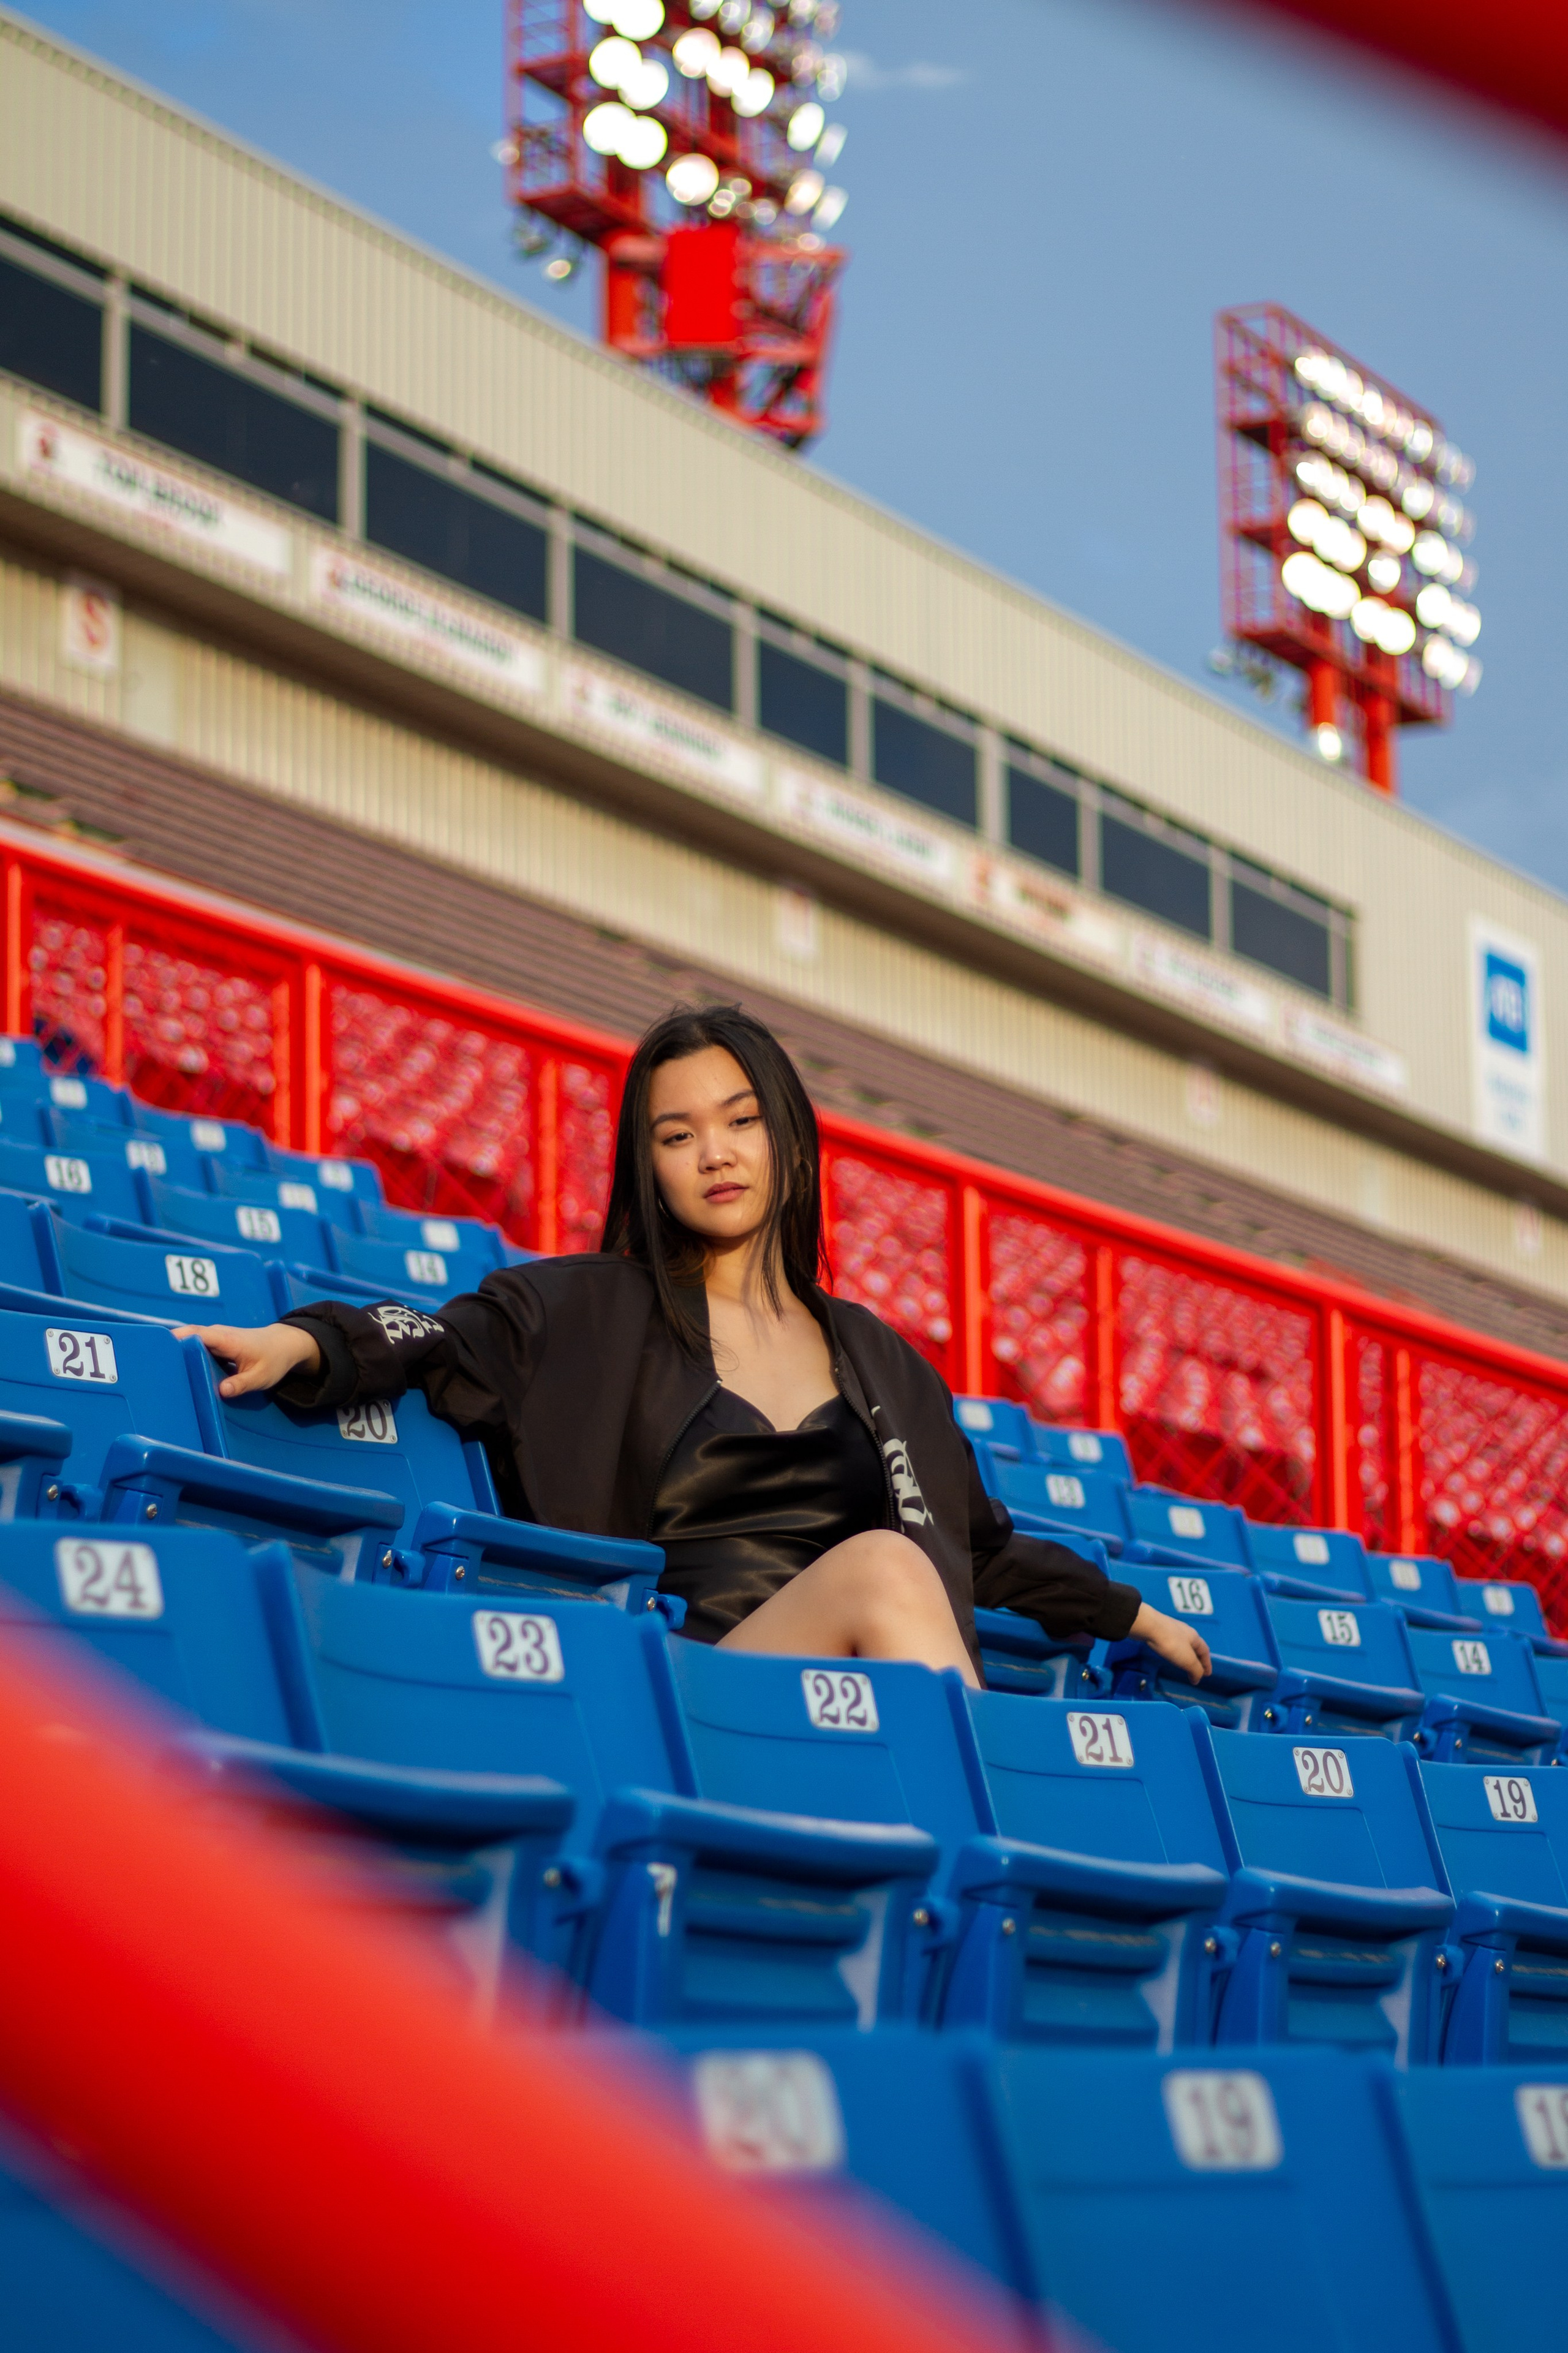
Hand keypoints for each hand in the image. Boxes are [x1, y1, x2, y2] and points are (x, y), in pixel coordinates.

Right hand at [171, 1320, 320, 1399]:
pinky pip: (194, 1348)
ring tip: (156, 1373)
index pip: (193, 1335)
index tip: (157, 1354)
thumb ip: (241, 1384)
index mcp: (225, 1339)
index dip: (174, 1341)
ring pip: (187, 1343)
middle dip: (168, 1349)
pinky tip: (175, 1373)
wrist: (284, 1344)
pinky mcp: (214, 1345)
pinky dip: (184, 1357)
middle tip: (150, 1369)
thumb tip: (220, 1392)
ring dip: (174, 1354)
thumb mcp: (261, 1377)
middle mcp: (216, 1335)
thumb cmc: (274, 1359)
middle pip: (184, 1337)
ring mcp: (214, 1338)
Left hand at [1130, 1602, 1211, 1683]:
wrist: (1148, 1626)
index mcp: (1194, 1637)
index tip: (1207, 1675)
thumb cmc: (1171, 1643)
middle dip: (1197, 1660)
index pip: (1205, 1652)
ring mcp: (1172, 1630)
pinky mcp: (1159, 1631)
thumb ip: (1195, 1670)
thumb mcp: (1187, 1659)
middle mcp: (1185, 1632)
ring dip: (1186, 1656)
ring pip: (1183, 1645)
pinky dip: (1175, 1652)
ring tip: (1184, 1665)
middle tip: (1196, 1671)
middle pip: (1195, 1647)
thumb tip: (1197, 1679)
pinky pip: (1172, 1644)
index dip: (1207, 1664)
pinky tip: (1170, 1655)